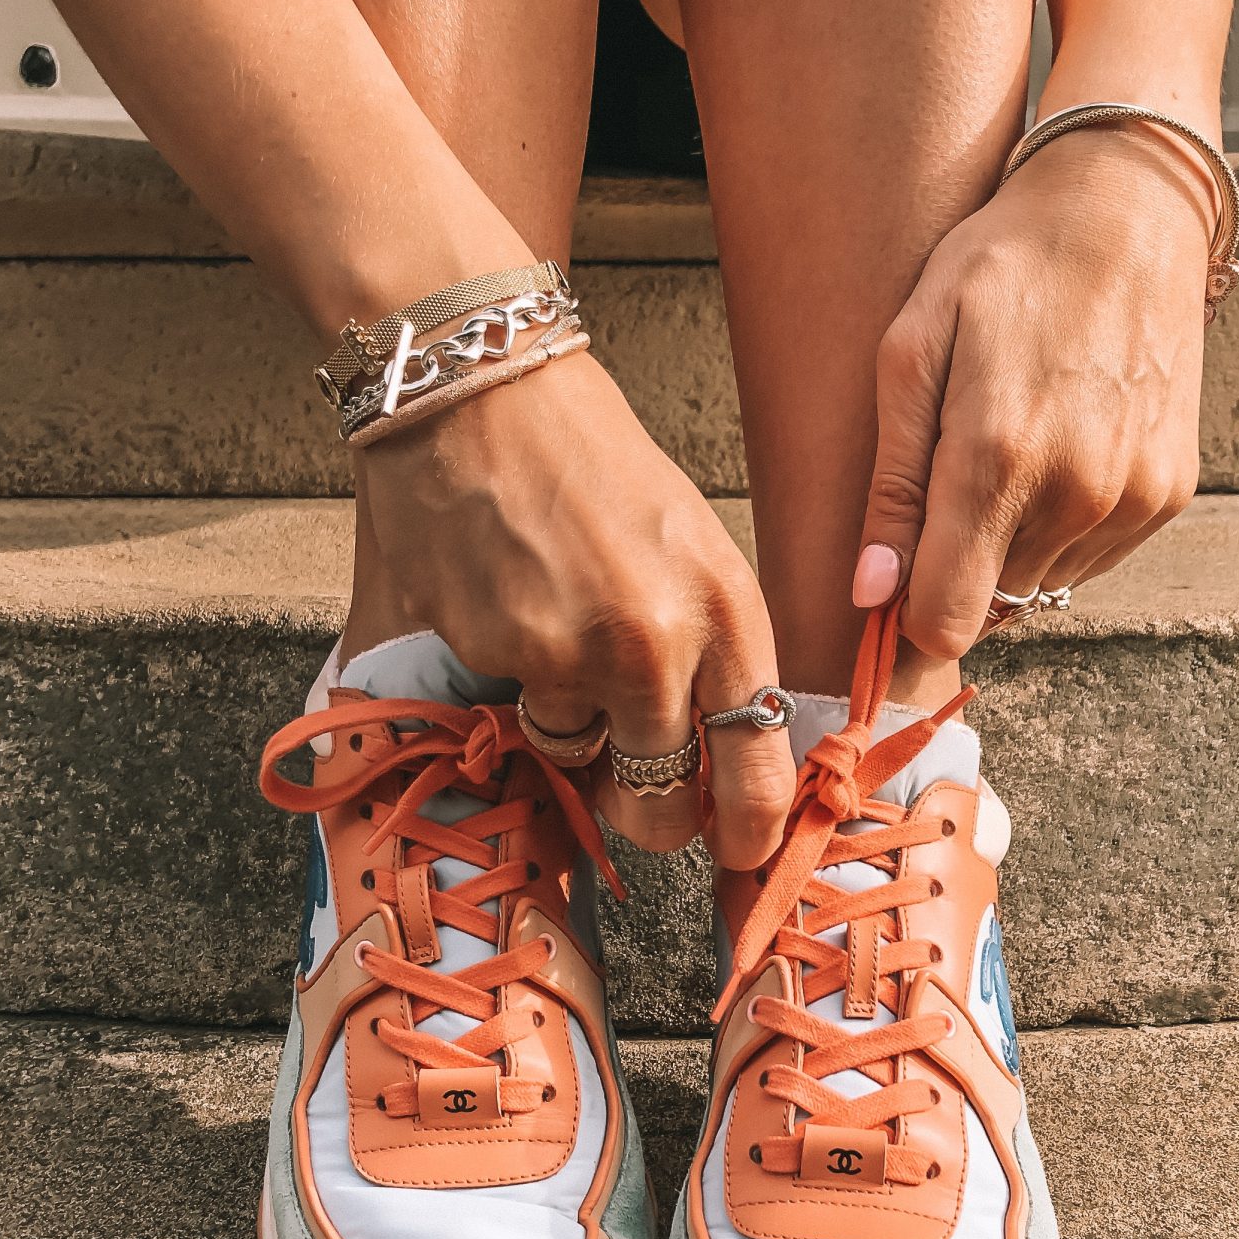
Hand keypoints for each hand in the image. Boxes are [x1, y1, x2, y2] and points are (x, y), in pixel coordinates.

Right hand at [353, 351, 795, 867]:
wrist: (480, 386)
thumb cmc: (591, 460)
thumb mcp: (689, 545)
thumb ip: (710, 648)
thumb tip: (718, 761)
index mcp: (726, 610)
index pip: (758, 764)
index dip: (748, 829)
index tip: (740, 852)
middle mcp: (656, 644)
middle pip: (662, 804)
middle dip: (650, 814)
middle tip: (635, 788)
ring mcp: (570, 655)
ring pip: (578, 756)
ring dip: (570, 725)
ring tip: (556, 628)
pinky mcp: (494, 654)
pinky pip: (514, 707)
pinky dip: (511, 675)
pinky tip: (504, 598)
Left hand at [854, 124, 1214, 653]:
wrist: (1128, 210)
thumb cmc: (1004, 267)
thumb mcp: (912, 353)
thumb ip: (892, 487)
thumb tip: (873, 596)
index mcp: (998, 459)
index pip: (946, 620)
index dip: (910, 613)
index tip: (896, 577)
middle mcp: (1076, 494)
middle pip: (991, 606)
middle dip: (960, 565)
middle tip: (958, 474)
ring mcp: (1132, 499)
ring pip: (1042, 586)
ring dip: (1013, 545)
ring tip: (1015, 447)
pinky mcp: (1169, 494)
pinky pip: (1093, 558)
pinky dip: (1064, 526)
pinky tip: (1061, 448)